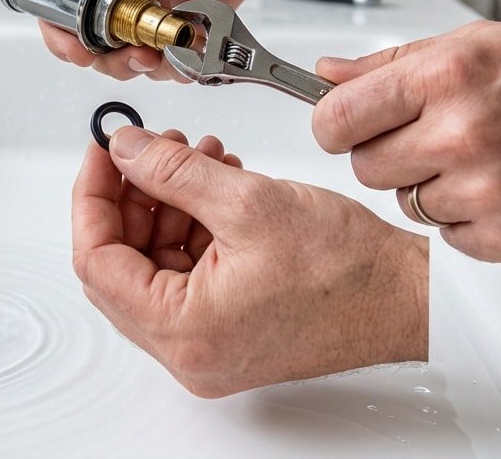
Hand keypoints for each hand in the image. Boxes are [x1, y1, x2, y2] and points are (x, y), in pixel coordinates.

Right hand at [43, 0, 300, 80]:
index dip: (62, 25)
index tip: (77, 42)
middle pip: (93, 32)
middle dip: (103, 55)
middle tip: (127, 53)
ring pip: (132, 48)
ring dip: (140, 64)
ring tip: (158, 55)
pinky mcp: (193, 12)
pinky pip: (176, 50)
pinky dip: (179, 63)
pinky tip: (188, 54)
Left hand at [72, 126, 426, 396]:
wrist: (407, 297)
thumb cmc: (349, 269)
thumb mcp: (246, 200)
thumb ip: (171, 171)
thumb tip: (124, 150)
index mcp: (182, 331)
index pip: (96, 259)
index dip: (92, 195)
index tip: (103, 151)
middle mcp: (188, 352)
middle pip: (121, 264)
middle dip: (132, 196)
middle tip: (148, 149)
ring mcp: (207, 346)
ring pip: (153, 265)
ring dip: (166, 205)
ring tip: (195, 159)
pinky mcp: (228, 332)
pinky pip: (186, 276)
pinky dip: (193, 227)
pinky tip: (216, 185)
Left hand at [313, 20, 500, 266]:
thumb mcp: (477, 44)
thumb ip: (391, 63)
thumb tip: (326, 73)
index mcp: (447, 78)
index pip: (336, 118)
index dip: (334, 125)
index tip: (343, 126)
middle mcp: (463, 135)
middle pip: (364, 168)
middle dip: (387, 155)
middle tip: (430, 140)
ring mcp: (486, 192)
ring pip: (406, 205)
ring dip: (431, 188)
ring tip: (481, 160)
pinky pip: (448, 238)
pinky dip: (468, 220)